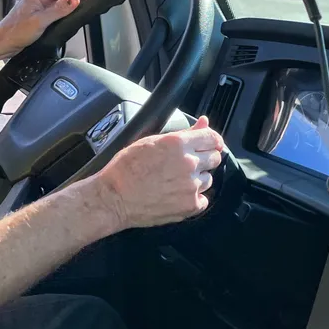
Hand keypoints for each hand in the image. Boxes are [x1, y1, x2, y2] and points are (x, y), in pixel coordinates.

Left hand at [0, 0, 91, 57]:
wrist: (3, 42)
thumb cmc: (16, 32)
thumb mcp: (39, 21)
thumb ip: (58, 10)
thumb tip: (74, 0)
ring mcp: (38, 2)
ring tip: (82, 1)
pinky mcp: (38, 10)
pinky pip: (54, 2)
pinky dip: (65, 3)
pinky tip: (69, 10)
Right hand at [93, 116, 225, 229]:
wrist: (114, 198)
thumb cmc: (126, 169)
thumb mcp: (151, 141)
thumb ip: (183, 132)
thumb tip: (203, 122)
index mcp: (178, 143)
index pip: (212, 138)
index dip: (212, 141)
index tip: (210, 145)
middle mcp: (188, 163)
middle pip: (214, 158)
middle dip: (204, 159)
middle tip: (186, 165)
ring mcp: (191, 186)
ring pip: (208, 179)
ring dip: (197, 179)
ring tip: (175, 182)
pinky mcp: (189, 205)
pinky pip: (203, 200)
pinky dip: (194, 199)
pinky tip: (177, 196)